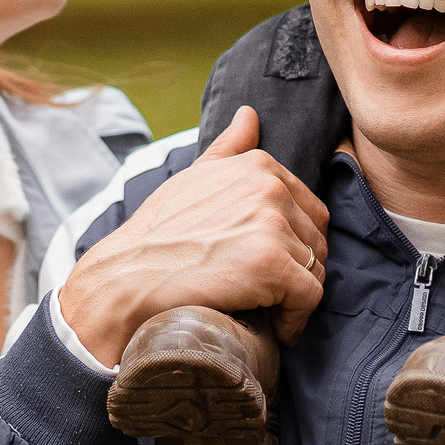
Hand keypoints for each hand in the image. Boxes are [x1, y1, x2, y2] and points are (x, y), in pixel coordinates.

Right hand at [58, 107, 330, 364]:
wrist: (126, 277)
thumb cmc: (157, 234)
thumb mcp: (192, 178)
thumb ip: (229, 148)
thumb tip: (250, 114)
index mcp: (258, 165)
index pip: (308, 208)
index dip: (294, 243)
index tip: (270, 266)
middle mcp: (270, 187)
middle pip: (317, 239)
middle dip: (299, 270)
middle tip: (270, 294)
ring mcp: (272, 224)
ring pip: (316, 268)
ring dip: (296, 297)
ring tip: (269, 311)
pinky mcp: (272, 264)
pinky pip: (310, 296)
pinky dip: (296, 319)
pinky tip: (275, 329)